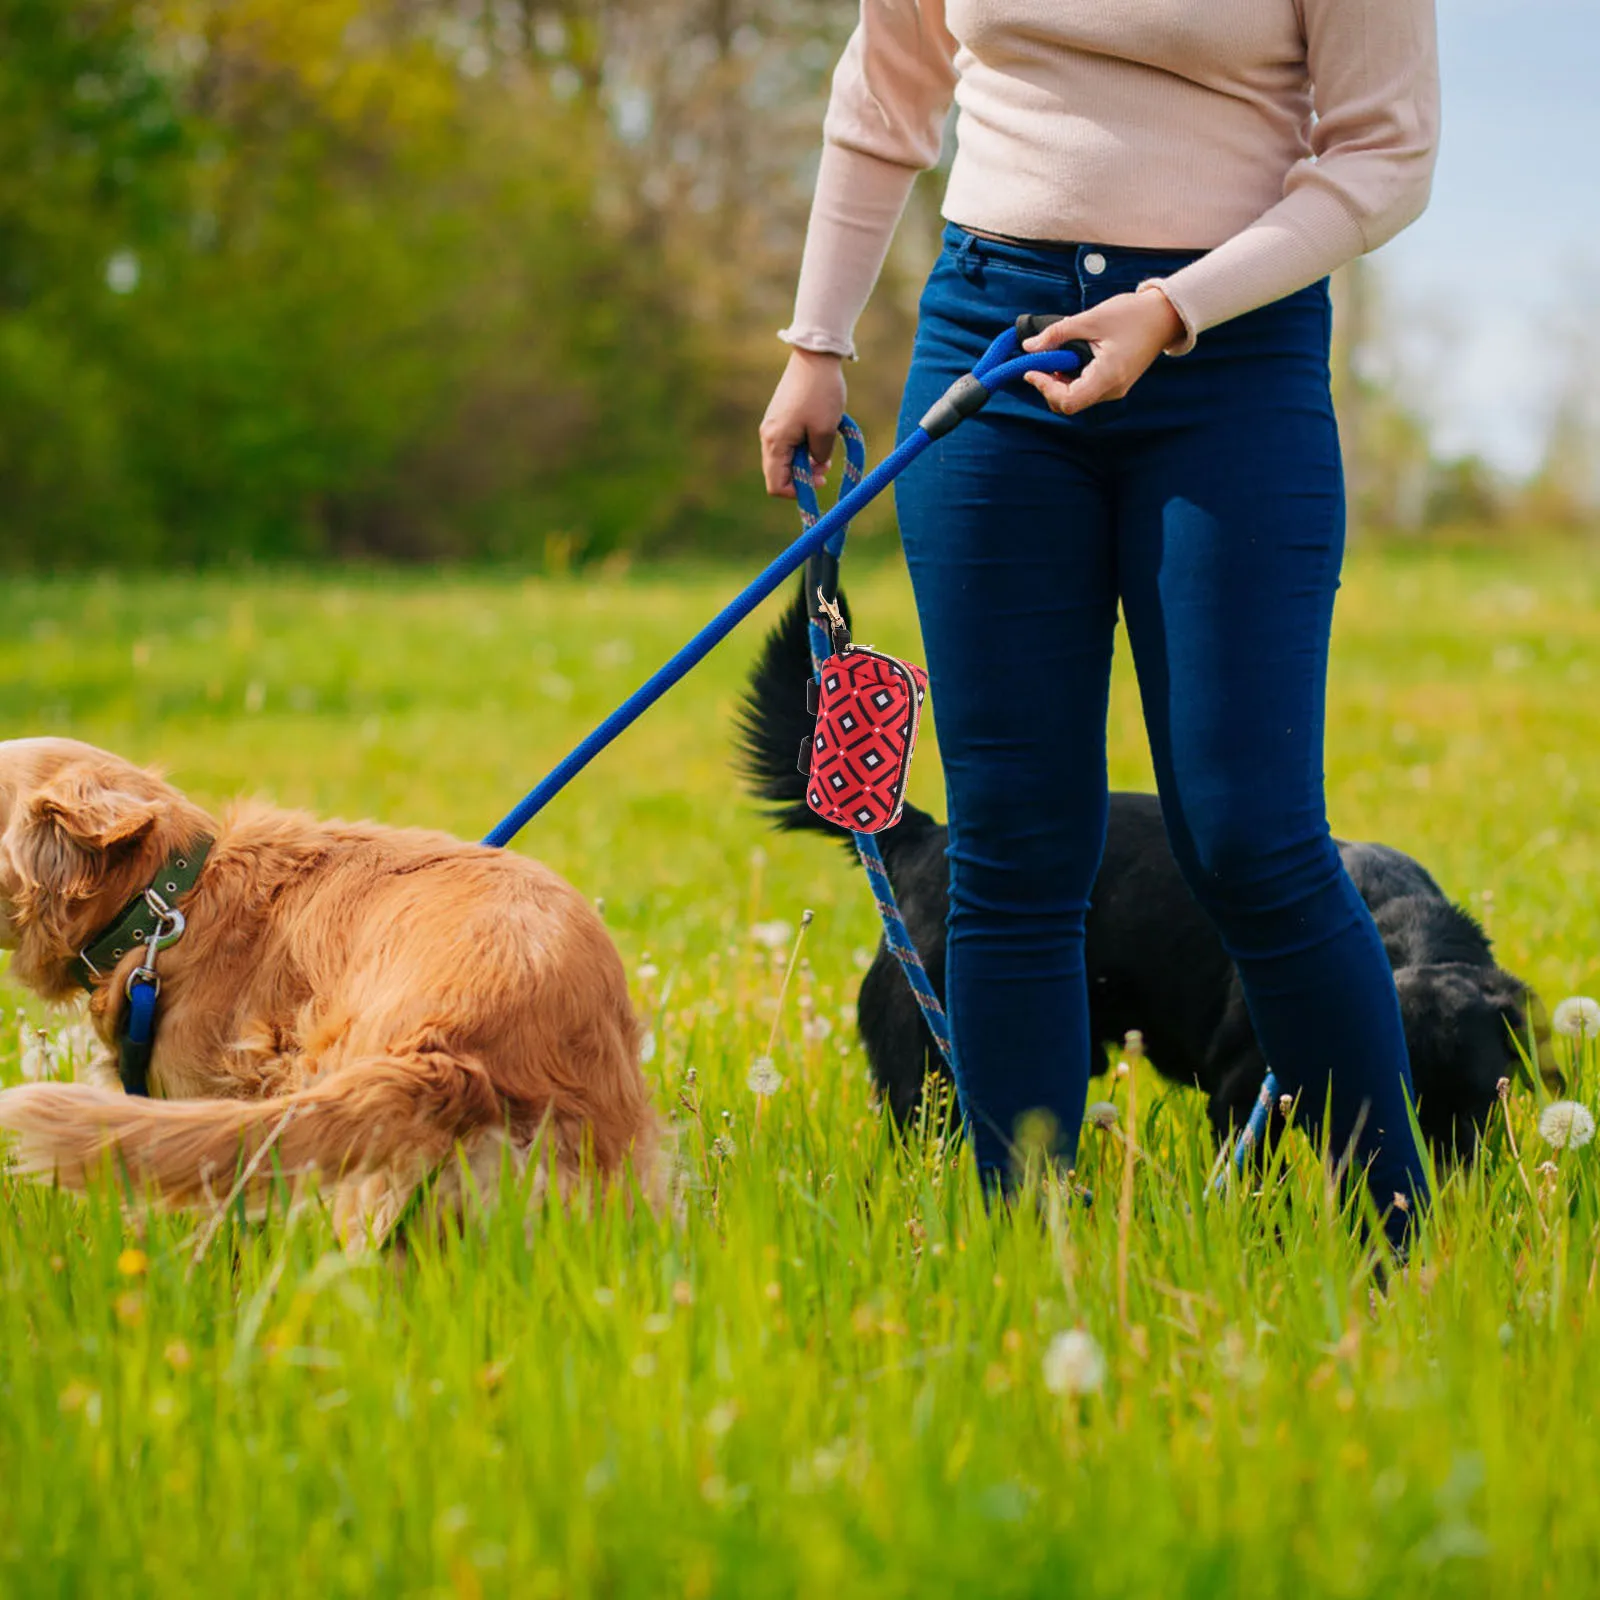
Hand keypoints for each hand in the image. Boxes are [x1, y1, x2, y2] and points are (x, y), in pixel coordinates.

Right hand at [759, 348, 846, 498]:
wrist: (815, 356)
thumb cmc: (821, 393)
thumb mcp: (825, 431)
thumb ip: (818, 457)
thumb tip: (814, 466)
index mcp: (775, 442)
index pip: (776, 485)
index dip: (796, 492)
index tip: (818, 482)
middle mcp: (768, 436)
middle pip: (778, 474)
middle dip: (802, 477)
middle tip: (826, 470)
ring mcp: (773, 426)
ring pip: (785, 458)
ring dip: (805, 462)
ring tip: (826, 453)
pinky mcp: (780, 417)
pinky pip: (789, 443)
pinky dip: (804, 447)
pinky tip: (820, 436)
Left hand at [1022, 288, 1183, 415]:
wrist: (1164, 315)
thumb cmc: (1132, 314)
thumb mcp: (1090, 319)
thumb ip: (1057, 334)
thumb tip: (1029, 347)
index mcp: (1108, 377)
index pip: (1068, 402)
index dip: (1045, 389)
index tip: (1032, 370)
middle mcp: (1112, 390)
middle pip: (1069, 404)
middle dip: (1049, 385)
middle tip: (1039, 362)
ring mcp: (1114, 390)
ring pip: (1076, 399)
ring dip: (1058, 382)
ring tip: (1054, 356)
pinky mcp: (1115, 384)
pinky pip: (1086, 390)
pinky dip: (1071, 379)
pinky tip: (1068, 359)